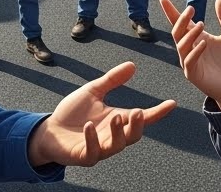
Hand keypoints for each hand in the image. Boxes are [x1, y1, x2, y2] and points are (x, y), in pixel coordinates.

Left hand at [26, 62, 175, 167]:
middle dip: (138, 125)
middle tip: (139, 112)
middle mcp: (112, 135)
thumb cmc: (72, 113)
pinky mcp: (84, 155)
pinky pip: (93, 152)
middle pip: (133, 135)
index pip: (142, 117)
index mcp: (117, 119)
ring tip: (116, 117)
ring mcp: (99, 147)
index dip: (157, 112)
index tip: (171, 103)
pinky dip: (93, 140)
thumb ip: (112, 80)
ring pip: (117, 145)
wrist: (49, 130)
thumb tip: (132, 65)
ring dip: (119, 132)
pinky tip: (89, 127)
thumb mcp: (93, 91)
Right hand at [161, 0, 220, 110]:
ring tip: (202, 25)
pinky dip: (195, 51)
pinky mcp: (193, 74)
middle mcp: (189, 48)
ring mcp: (189, 61)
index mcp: (196, 37)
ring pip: (181, 45)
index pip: (180, 23)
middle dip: (182, 20)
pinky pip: (189, 61)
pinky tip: (204, 44)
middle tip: (191, 9)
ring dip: (190, 34)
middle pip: (178, 32)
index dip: (171, 11)